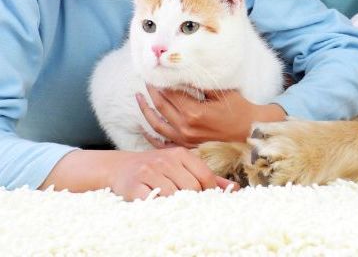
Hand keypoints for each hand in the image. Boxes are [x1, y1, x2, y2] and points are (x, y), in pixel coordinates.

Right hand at [107, 147, 233, 200]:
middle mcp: (165, 160)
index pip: (204, 176)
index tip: (205, 199)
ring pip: (173, 196)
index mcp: (181, 154)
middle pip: (191, 187)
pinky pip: (153, 202)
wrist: (119, 167)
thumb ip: (206, 176)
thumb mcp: (181, 166)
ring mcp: (149, 172)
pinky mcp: (134, 186)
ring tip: (173, 206)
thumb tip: (233, 188)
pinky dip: (158, 207)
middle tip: (189, 206)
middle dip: (193, 200)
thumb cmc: (157, 168)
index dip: (209, 191)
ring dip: (176, 205)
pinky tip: (158, 206)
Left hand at [137, 86, 285, 147]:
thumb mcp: (221, 92)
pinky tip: (143, 127)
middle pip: (161, 106)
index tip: (156, 72)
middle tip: (146, 80)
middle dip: (152, 91)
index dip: (162, 82)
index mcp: (193, 112)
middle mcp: (185, 127)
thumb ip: (200, 84)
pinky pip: (162, 143)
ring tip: (139, 98)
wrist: (249, 132)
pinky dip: (150, 135)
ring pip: (156, 124)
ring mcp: (184, 139)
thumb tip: (183, 74)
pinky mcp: (186, 147)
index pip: (170, 93)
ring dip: (145, 110)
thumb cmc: (238, 109)